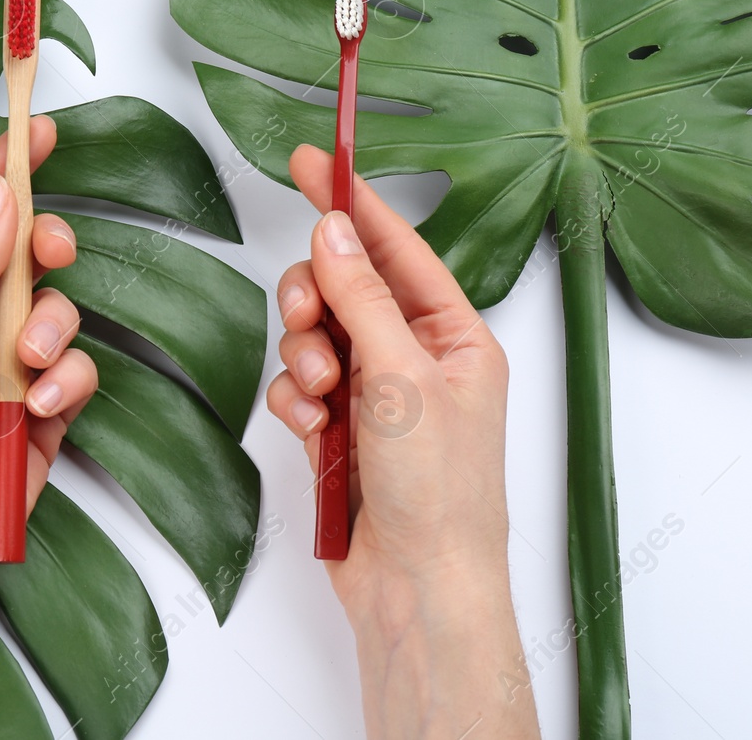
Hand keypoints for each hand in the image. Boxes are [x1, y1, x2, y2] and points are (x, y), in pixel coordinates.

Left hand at [0, 117, 96, 738]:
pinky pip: (71, 374)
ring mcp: (0, 372)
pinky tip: (38, 411)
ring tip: (26, 368)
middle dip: (42, 253)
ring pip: (55, 315)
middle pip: (19, 259)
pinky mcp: (37, 415)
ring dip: (50, 333)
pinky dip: (64, 386)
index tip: (34, 130)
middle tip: (49, 251)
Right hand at [267, 144, 538, 738]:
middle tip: (309, 325)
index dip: (352, 203)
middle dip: (316, 303)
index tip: (310, 160)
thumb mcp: (402, 381)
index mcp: (455, 336)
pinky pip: (298, 387)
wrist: (418, 591)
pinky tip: (312, 432)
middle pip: (344, 288)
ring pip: (314, 337)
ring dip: (303, 360)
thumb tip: (334, 229)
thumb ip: (362, 299)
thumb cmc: (440, 494)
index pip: (397, 249)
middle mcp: (417, 358)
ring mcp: (378, 395)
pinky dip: (295, 403)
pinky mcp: (343, 431)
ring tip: (321, 399)